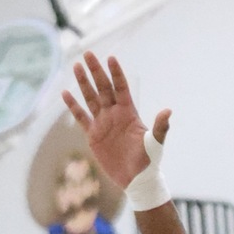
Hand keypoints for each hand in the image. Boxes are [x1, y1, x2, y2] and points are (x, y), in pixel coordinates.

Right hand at [60, 51, 166, 191]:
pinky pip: (81, 117)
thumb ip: (160, 127)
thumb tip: (168, 111)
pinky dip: (73, 106)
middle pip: (103, 87)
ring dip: (84, 82)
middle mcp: (114, 113)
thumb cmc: (149, 161)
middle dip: (96, 70)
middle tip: (88, 53)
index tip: (111, 57)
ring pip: (91, 98)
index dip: (116, 73)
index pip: (121, 87)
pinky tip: (65, 93)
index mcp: (129, 112)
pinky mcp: (93, 135)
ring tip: (77, 66)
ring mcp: (102, 123)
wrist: (136, 179)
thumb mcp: (155, 143)